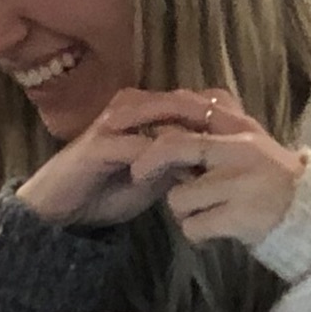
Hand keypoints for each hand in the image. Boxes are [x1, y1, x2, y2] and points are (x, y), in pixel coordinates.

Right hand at [16, 87, 239, 229]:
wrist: (61, 210)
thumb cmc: (104, 192)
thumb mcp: (151, 178)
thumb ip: (176, 164)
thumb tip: (209, 161)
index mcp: (140, 110)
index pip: (185, 101)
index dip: (216, 113)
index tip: (248, 130)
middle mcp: (127, 108)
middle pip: (179, 101)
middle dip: (211, 116)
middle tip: (244, 132)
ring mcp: (113, 122)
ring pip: (162, 116)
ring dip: (191, 130)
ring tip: (218, 147)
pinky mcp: (100, 143)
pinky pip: (139, 145)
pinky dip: (163, 156)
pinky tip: (184, 169)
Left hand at [133, 109, 308, 250]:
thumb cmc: (277, 182)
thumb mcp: (253, 143)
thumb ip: (220, 126)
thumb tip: (176, 107)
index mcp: (243, 128)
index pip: (188, 109)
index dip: (151, 118)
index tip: (129, 131)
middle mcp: (241, 150)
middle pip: (175, 147)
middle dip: (148, 162)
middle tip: (138, 173)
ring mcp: (241, 184)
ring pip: (179, 197)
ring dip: (183, 211)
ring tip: (205, 214)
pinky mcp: (240, 217)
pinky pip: (193, 227)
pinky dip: (197, 234)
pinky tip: (214, 233)